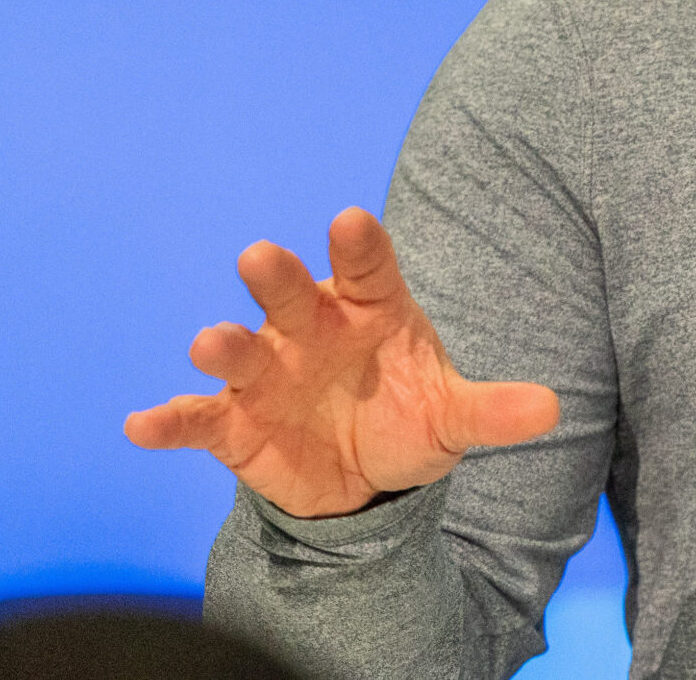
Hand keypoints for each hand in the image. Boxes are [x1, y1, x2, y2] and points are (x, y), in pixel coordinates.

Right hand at [124, 207, 558, 517]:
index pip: (367, 265)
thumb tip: (552, 409)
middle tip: (260, 256)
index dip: (358, 244)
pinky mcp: (233, 423)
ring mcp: (268, 372)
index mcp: (369, 308)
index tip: (351, 220)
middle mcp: (311, 328)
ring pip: (241, 350)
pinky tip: (143, 425)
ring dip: (223, 345)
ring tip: (209, 343)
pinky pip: (197, 418)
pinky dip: (169, 420)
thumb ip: (493, 410)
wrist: (365, 475)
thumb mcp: (454, 416)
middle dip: (276, 278)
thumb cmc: (408, 415)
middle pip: (291, 293)